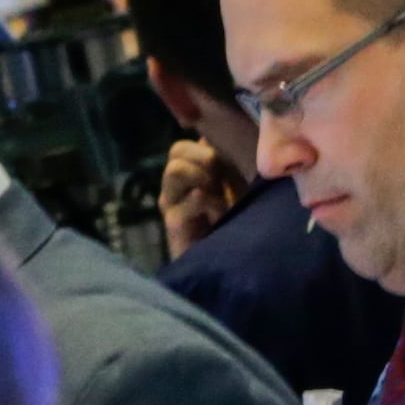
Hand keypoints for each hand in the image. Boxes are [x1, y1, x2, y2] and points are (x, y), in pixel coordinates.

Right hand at [157, 140, 233, 254]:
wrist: (224, 267)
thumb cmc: (233, 224)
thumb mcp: (233, 188)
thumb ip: (224, 164)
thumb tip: (213, 137)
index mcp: (187, 175)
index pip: (183, 144)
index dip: (205, 148)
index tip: (224, 166)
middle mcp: (174, 187)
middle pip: (176, 150)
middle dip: (204, 159)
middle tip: (220, 180)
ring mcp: (170, 204)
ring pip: (176, 169)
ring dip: (204, 178)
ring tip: (219, 198)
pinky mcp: (174, 223)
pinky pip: (193, 197)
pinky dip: (212, 202)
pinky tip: (221, 216)